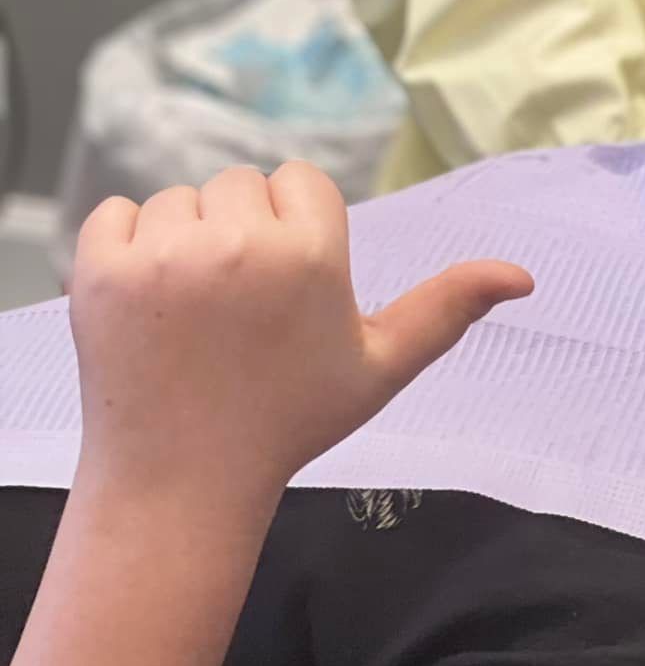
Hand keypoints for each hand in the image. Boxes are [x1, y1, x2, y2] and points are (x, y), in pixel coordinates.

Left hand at [67, 162, 532, 509]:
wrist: (180, 484)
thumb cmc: (286, 422)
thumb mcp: (380, 367)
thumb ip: (447, 309)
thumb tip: (524, 275)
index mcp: (310, 253)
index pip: (300, 181)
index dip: (294, 232)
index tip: (284, 293)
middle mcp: (238, 243)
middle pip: (239, 184)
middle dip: (239, 232)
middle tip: (237, 311)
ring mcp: (162, 255)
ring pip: (178, 199)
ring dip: (183, 241)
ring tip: (192, 314)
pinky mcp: (99, 270)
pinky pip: (114, 213)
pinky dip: (124, 247)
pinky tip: (146, 304)